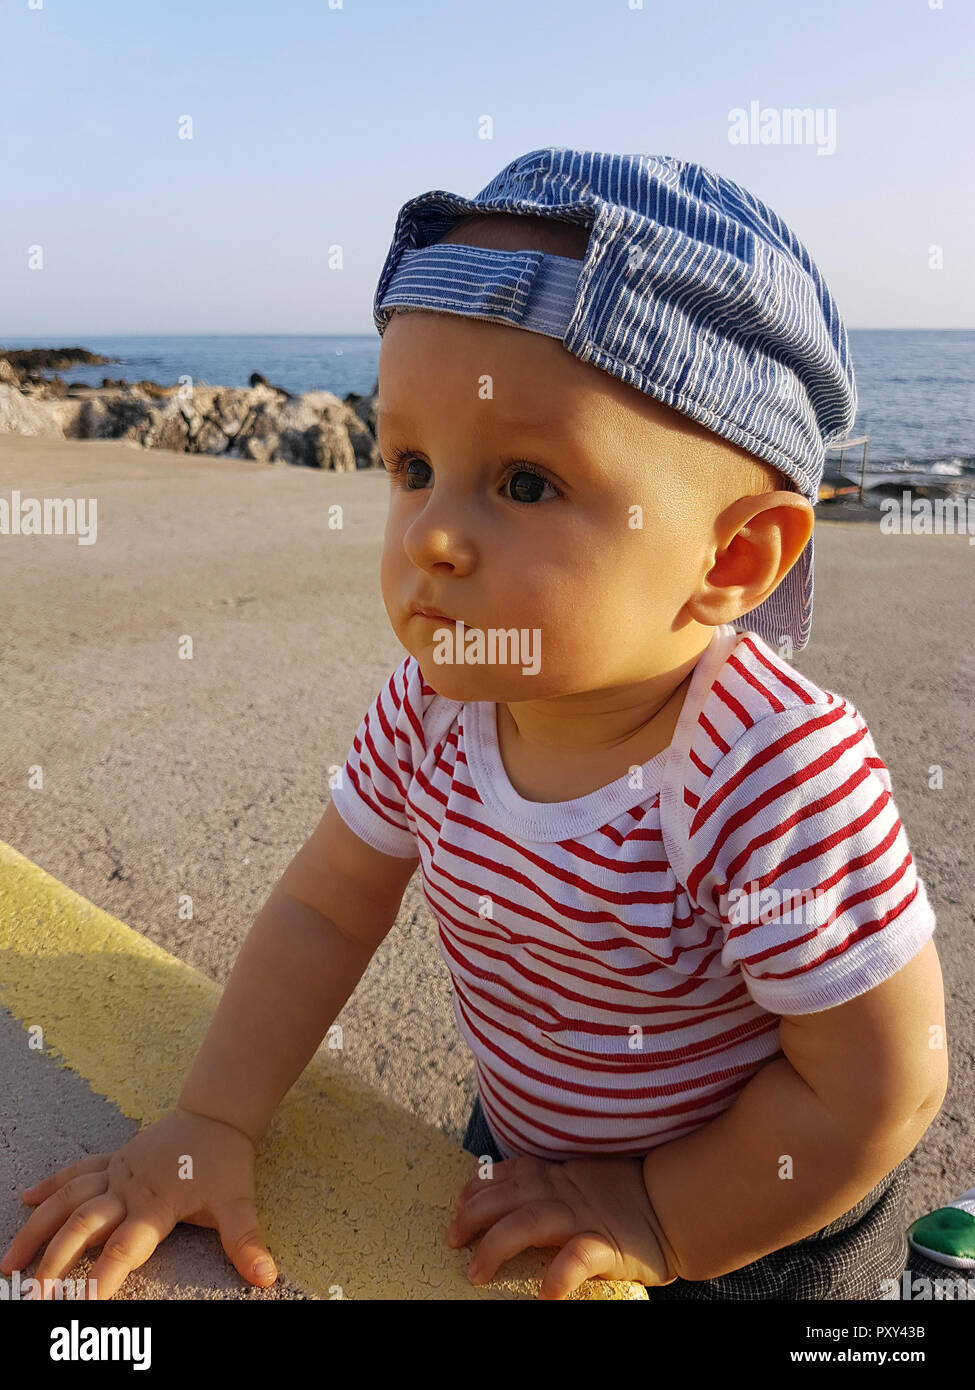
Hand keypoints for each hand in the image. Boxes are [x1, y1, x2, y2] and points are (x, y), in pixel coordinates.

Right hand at [0, 1107, 277, 1300]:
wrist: (217, 1114)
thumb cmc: (225, 1162)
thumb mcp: (239, 1203)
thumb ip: (245, 1241)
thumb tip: (266, 1275)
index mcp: (156, 1205)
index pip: (125, 1248)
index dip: (105, 1275)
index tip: (84, 1303)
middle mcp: (129, 1189)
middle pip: (84, 1227)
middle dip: (56, 1261)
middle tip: (36, 1294)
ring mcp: (117, 1172)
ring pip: (69, 1200)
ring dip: (38, 1229)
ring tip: (10, 1263)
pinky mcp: (114, 1159)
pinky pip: (77, 1172)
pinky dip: (51, 1186)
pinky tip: (27, 1200)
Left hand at [445, 1153, 680, 1299]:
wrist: (675, 1207)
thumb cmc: (627, 1198)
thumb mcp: (582, 1180)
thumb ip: (552, 1183)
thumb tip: (513, 1197)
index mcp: (558, 1176)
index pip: (508, 1174)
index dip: (479, 1186)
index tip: (459, 1201)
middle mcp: (564, 1192)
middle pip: (506, 1197)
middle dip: (473, 1216)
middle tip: (451, 1239)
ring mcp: (583, 1217)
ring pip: (528, 1223)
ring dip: (496, 1246)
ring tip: (475, 1272)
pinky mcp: (606, 1245)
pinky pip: (577, 1258)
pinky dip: (558, 1274)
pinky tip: (544, 1294)